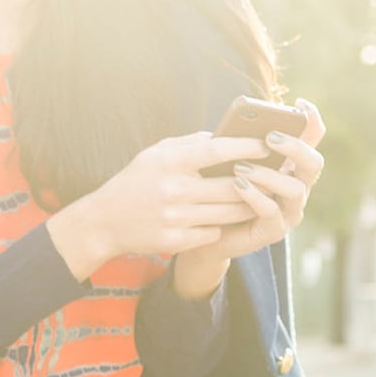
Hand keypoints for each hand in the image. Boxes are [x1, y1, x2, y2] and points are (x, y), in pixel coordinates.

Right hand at [48, 131, 267, 278]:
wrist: (103, 221)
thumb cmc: (134, 182)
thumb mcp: (153, 154)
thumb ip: (188, 143)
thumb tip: (223, 136)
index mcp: (169, 162)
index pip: (217, 150)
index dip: (246, 147)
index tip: (266, 145)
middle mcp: (173, 190)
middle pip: (232, 186)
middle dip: (256, 181)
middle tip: (272, 177)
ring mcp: (174, 218)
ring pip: (229, 212)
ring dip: (247, 206)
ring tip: (257, 199)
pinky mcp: (174, 241)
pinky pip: (213, 232)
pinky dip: (220, 226)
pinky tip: (222, 221)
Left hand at [173, 100, 326, 295]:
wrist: (203, 228)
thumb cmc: (216, 188)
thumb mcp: (227, 159)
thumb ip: (239, 143)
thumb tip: (240, 119)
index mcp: (290, 165)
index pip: (311, 140)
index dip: (312, 121)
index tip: (301, 104)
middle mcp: (297, 186)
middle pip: (313, 162)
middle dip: (295, 147)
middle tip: (270, 137)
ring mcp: (289, 210)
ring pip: (294, 189)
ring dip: (268, 175)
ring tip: (241, 167)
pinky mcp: (274, 231)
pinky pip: (271, 211)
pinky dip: (255, 196)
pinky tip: (238, 185)